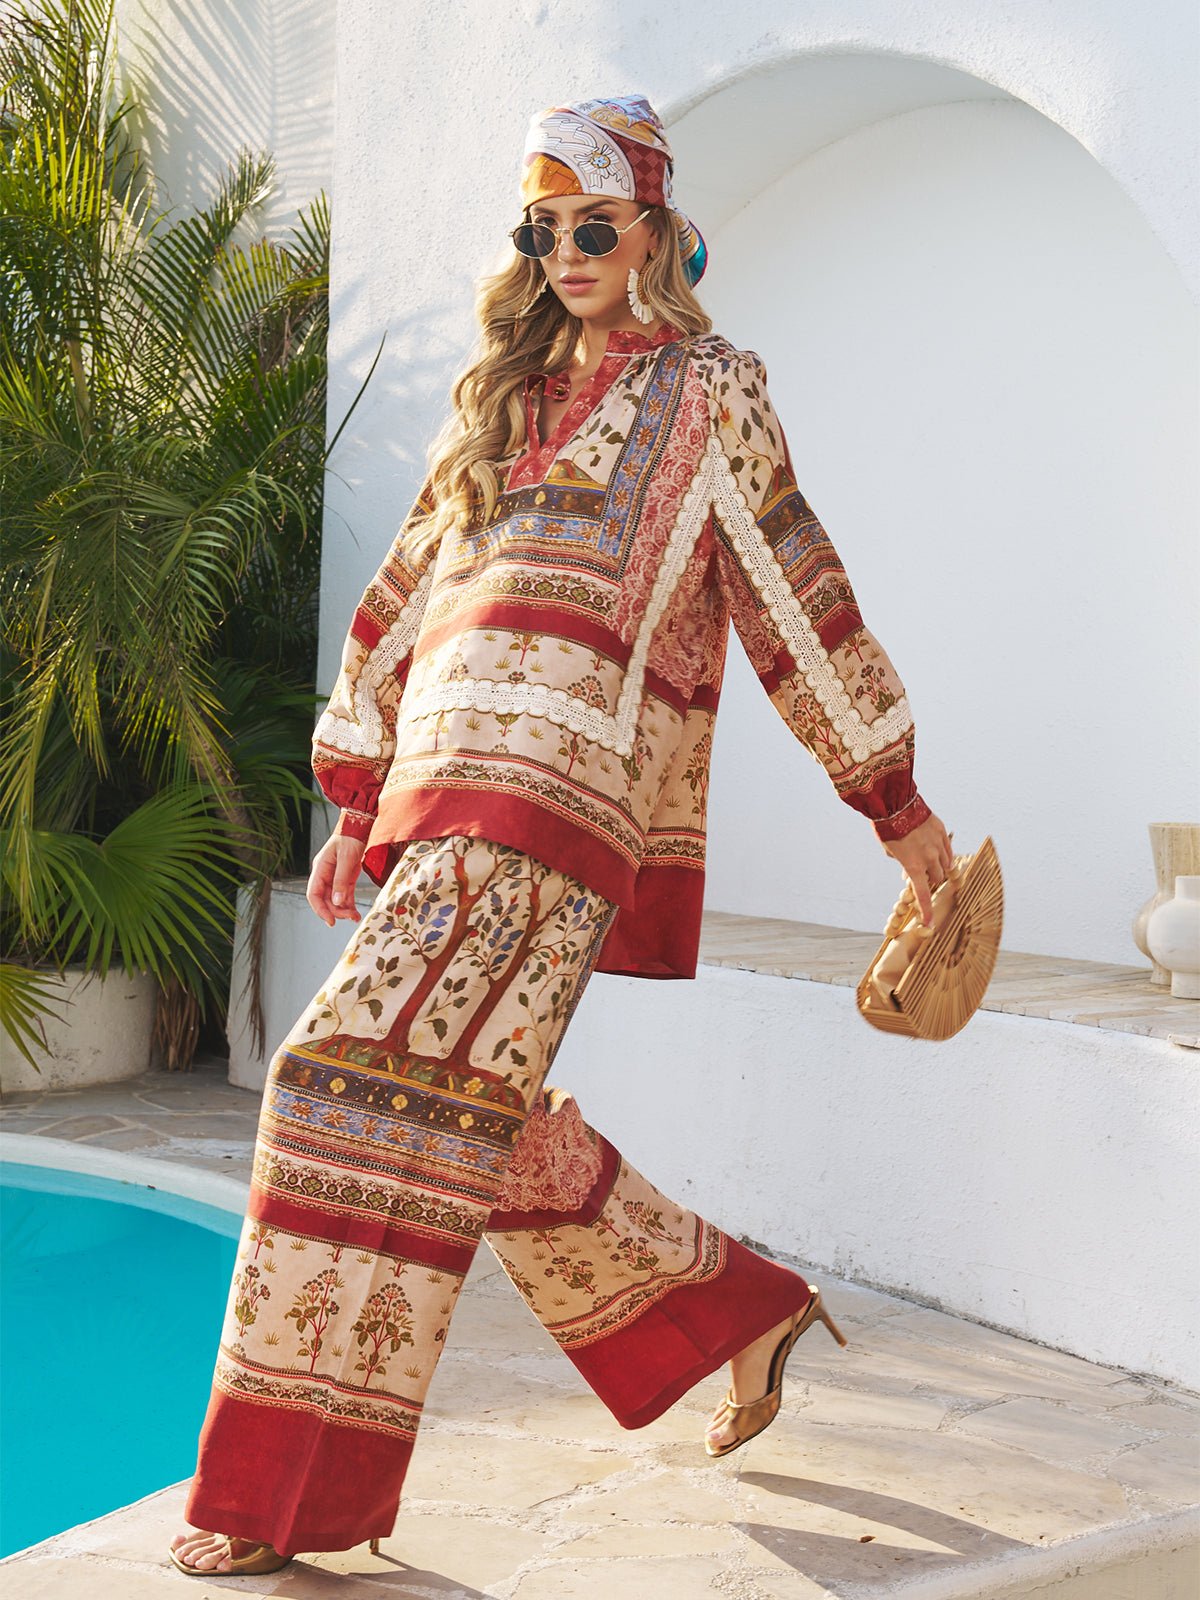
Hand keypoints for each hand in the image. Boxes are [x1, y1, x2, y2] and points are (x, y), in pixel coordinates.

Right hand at [307, 831, 365, 925]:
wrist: (360, 826)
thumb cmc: (351, 838)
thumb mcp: (347, 859)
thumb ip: (341, 880)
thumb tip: (338, 902)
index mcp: (320, 868)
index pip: (313, 894)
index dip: (320, 909)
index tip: (330, 921)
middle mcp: (325, 874)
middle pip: (325, 899)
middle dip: (336, 911)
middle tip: (350, 917)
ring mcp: (335, 877)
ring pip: (335, 900)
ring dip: (344, 910)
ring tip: (355, 917)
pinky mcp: (346, 878)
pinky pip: (344, 895)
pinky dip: (349, 905)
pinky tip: (355, 913)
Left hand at [880, 813, 954, 927]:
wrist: (894, 804)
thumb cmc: (888, 829)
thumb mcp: (891, 852)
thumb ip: (903, 864)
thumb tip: (910, 870)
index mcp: (913, 866)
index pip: (923, 894)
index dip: (927, 911)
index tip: (929, 923)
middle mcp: (929, 858)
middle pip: (937, 878)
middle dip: (930, 879)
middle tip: (921, 873)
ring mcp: (938, 845)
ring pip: (946, 865)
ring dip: (939, 868)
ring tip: (930, 862)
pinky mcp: (942, 832)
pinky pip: (949, 850)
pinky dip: (944, 855)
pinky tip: (938, 852)